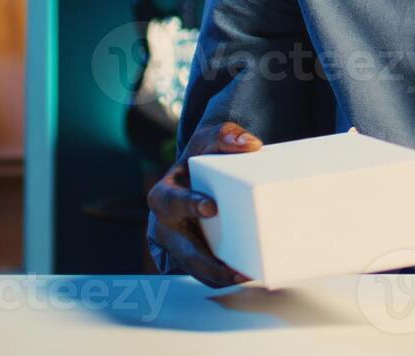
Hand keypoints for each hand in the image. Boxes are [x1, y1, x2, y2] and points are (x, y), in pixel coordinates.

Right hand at [145, 121, 261, 286]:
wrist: (198, 176)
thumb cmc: (202, 158)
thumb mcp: (209, 140)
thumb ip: (226, 135)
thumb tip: (251, 145)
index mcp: (163, 195)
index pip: (172, 202)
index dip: (190, 204)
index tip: (212, 208)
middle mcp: (166, 225)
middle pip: (183, 250)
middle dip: (206, 262)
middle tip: (232, 269)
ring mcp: (177, 245)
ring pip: (194, 268)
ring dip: (217, 277)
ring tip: (244, 278)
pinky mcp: (192, 257)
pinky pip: (204, 273)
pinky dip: (221, 279)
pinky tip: (244, 279)